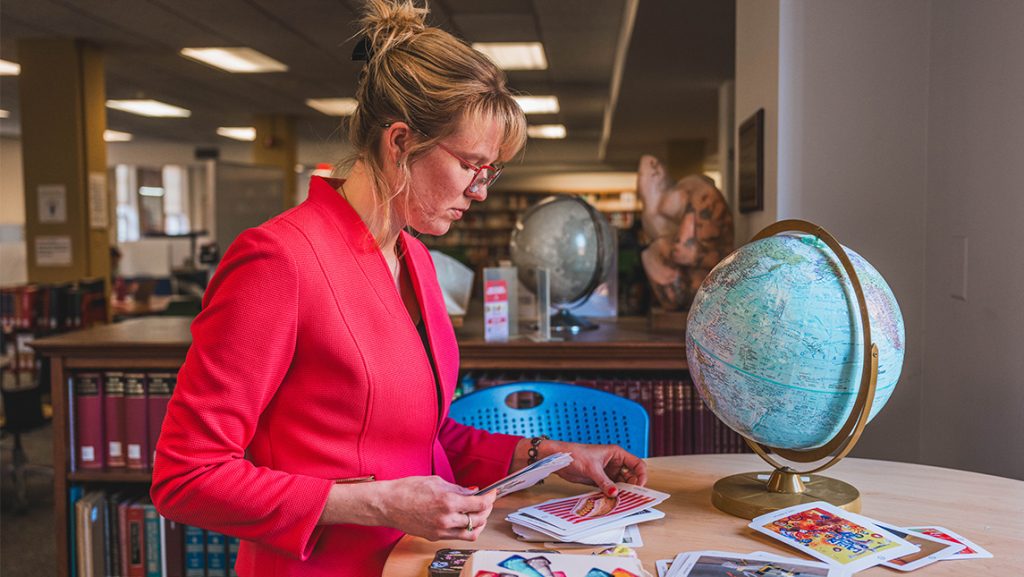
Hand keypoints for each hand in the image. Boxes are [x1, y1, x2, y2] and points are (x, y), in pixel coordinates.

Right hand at [374, 476, 496, 540]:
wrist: (388, 504)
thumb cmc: (407, 489)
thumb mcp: (437, 481)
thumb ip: (458, 489)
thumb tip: (473, 492)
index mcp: (448, 502)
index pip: (480, 504)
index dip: (490, 498)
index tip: (492, 493)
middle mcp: (446, 519)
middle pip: (479, 520)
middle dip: (486, 510)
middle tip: (486, 502)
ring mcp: (440, 531)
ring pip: (471, 534)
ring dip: (479, 524)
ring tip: (478, 514)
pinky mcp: (434, 537)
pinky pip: (457, 537)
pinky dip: (464, 529)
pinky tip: (462, 519)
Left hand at [546, 440, 647, 496]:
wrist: (559, 459)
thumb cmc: (574, 454)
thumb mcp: (591, 468)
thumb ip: (604, 481)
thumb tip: (614, 493)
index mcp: (616, 453)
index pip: (637, 464)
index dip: (641, 475)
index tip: (640, 486)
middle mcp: (614, 462)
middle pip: (631, 476)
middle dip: (632, 486)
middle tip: (631, 497)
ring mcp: (607, 472)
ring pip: (621, 484)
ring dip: (622, 492)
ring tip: (622, 501)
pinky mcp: (600, 480)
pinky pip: (610, 488)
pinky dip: (612, 494)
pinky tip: (612, 500)